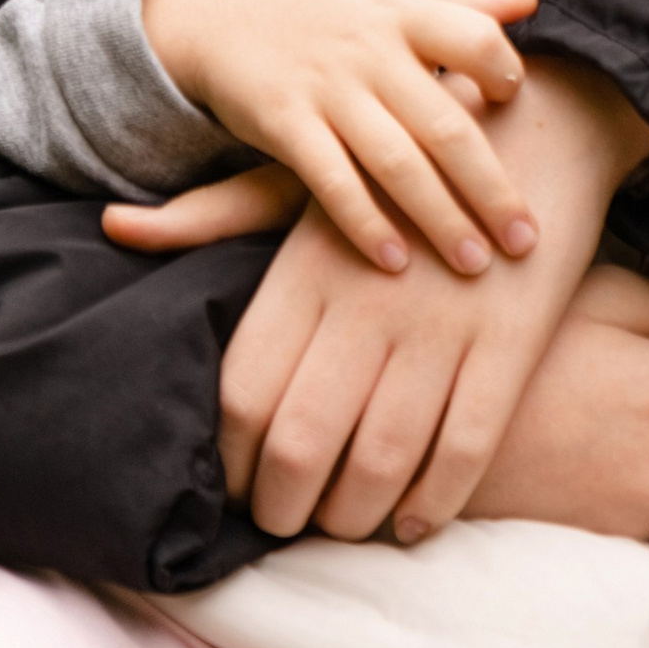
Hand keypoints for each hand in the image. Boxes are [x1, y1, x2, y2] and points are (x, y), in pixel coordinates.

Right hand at [138, 0, 540, 276]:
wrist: (214, 11)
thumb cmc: (319, 6)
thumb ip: (458, 2)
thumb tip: (532, 2)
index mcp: (401, 10)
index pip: (475, 38)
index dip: (506, 75)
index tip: (525, 115)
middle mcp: (370, 48)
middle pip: (445, 123)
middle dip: (490, 188)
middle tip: (525, 242)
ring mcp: (327, 86)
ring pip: (396, 162)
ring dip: (440, 218)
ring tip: (474, 264)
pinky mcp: (284, 121)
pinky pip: (332, 181)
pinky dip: (365, 223)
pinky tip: (395, 262)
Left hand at [217, 57, 648, 542]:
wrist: (534, 123)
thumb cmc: (396, 166)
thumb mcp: (303, 179)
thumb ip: (212, 215)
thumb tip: (115, 225)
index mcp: (309, 266)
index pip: (244, 391)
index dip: (229, 458)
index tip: (232, 485)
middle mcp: (370, 301)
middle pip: (304, 440)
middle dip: (285, 505)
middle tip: (283, 523)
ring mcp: (443, 324)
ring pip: (385, 459)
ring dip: (357, 515)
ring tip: (343, 524)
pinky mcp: (511, 341)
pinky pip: (467, 448)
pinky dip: (437, 501)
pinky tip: (416, 521)